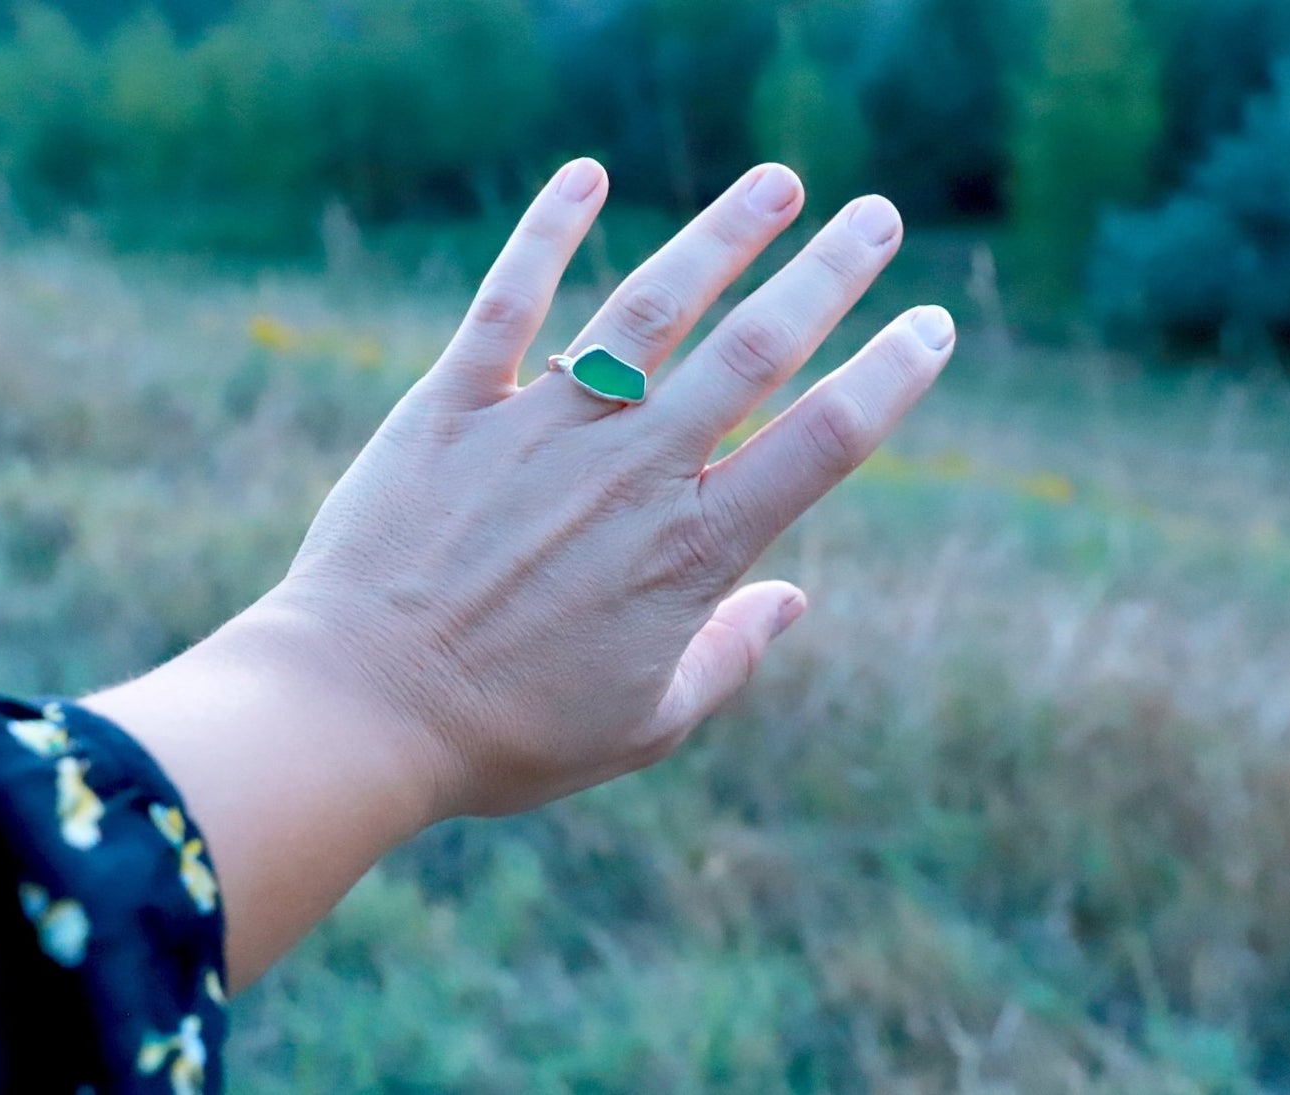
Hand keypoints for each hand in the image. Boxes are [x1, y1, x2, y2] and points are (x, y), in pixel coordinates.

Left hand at [89, 159, 955, 986]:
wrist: (357, 713)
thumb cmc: (503, 738)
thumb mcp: (642, 727)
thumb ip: (729, 657)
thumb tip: (794, 601)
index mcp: (691, 550)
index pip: (823, 442)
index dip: (891, 377)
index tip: (932, 326)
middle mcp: (630, 471)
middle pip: (755, 350)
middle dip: (828, 275)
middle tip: (880, 218)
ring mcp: (540, 429)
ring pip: (650, 307)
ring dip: (722, 236)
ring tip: (777, 183)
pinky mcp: (452, 407)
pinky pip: (508, 301)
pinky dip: (546, 232)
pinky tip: (584, 175)